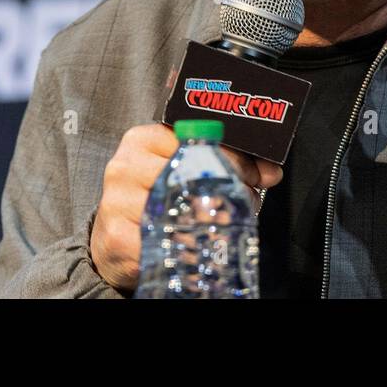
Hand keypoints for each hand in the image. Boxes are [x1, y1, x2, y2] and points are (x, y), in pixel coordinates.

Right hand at [90, 122, 282, 292]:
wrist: (117, 241)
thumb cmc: (158, 199)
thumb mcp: (188, 173)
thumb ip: (230, 165)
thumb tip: (271, 172)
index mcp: (143, 140)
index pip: (196, 139)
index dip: (234, 158)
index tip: (255, 174)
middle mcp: (125, 165)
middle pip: (190, 172)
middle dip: (229, 188)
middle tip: (247, 202)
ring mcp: (116, 201)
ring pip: (180, 208)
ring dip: (214, 221)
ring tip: (226, 226)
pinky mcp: (116, 236)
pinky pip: (163, 241)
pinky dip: (188, 247)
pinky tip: (198, 247)